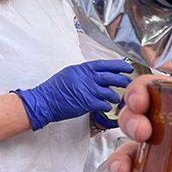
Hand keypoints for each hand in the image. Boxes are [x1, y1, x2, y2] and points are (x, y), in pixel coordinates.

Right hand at [14, 59, 131, 129]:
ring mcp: (87, 90)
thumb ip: (85, 73)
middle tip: (128, 83)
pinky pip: (104, 105)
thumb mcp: (70, 74)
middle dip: (123, 81)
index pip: (105, 64)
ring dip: (114, 97)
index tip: (128, 68)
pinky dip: (107, 106)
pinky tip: (105, 107)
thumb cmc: (55, 89)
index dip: (119, 66)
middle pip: (111, 77)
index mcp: (82, 69)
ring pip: (110, 92)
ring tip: (115, 98)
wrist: (43, 101)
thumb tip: (100, 74)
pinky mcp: (87, 103)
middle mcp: (86, 78)